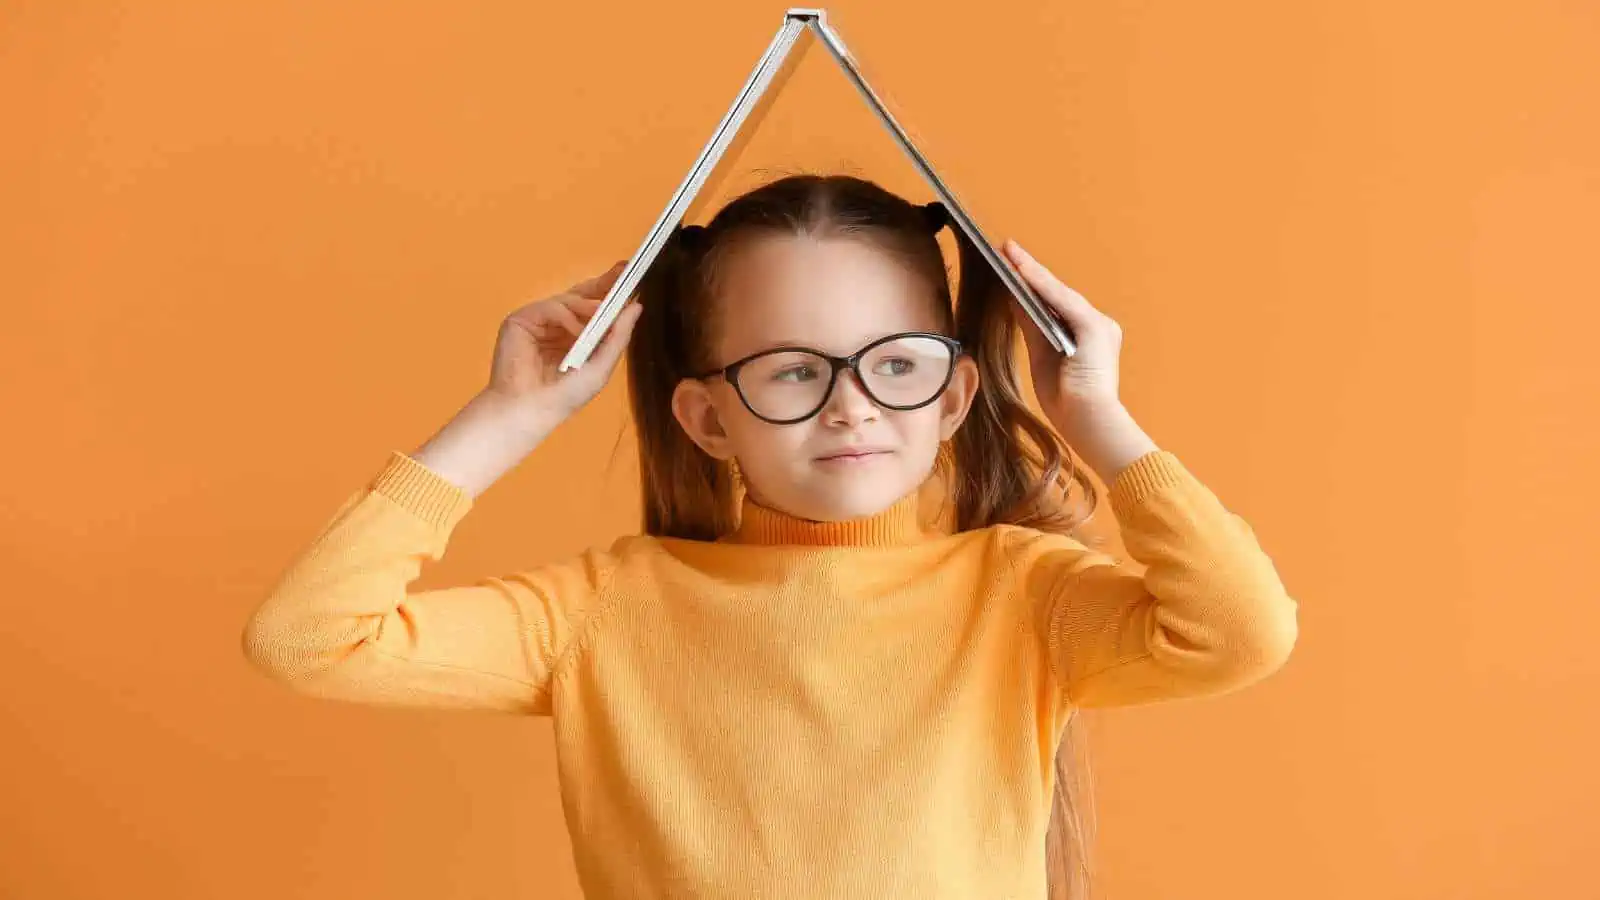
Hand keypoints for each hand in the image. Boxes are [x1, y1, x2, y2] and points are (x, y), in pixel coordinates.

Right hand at [486, 260, 641, 417]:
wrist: (530, 410)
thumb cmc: (565, 396)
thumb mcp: (602, 365)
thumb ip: (619, 336)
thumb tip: (637, 306)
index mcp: (574, 336)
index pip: (594, 308)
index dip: (611, 292)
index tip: (632, 277)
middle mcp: (556, 326)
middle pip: (581, 295)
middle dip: (604, 283)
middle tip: (624, 270)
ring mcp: (538, 321)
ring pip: (569, 299)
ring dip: (589, 307)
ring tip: (602, 315)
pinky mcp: (521, 320)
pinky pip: (551, 307)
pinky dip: (567, 317)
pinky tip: (577, 332)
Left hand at [1004, 240, 1122, 416]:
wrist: (1088, 422)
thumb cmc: (1066, 401)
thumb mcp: (1042, 356)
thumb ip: (1032, 326)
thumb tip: (1014, 299)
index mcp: (1087, 334)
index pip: (1054, 303)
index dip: (1031, 283)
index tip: (1011, 263)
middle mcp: (1096, 324)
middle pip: (1056, 293)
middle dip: (1029, 271)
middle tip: (1005, 249)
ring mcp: (1098, 324)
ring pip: (1057, 292)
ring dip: (1031, 271)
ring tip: (1008, 252)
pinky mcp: (1095, 327)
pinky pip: (1062, 300)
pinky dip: (1040, 283)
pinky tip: (1021, 269)